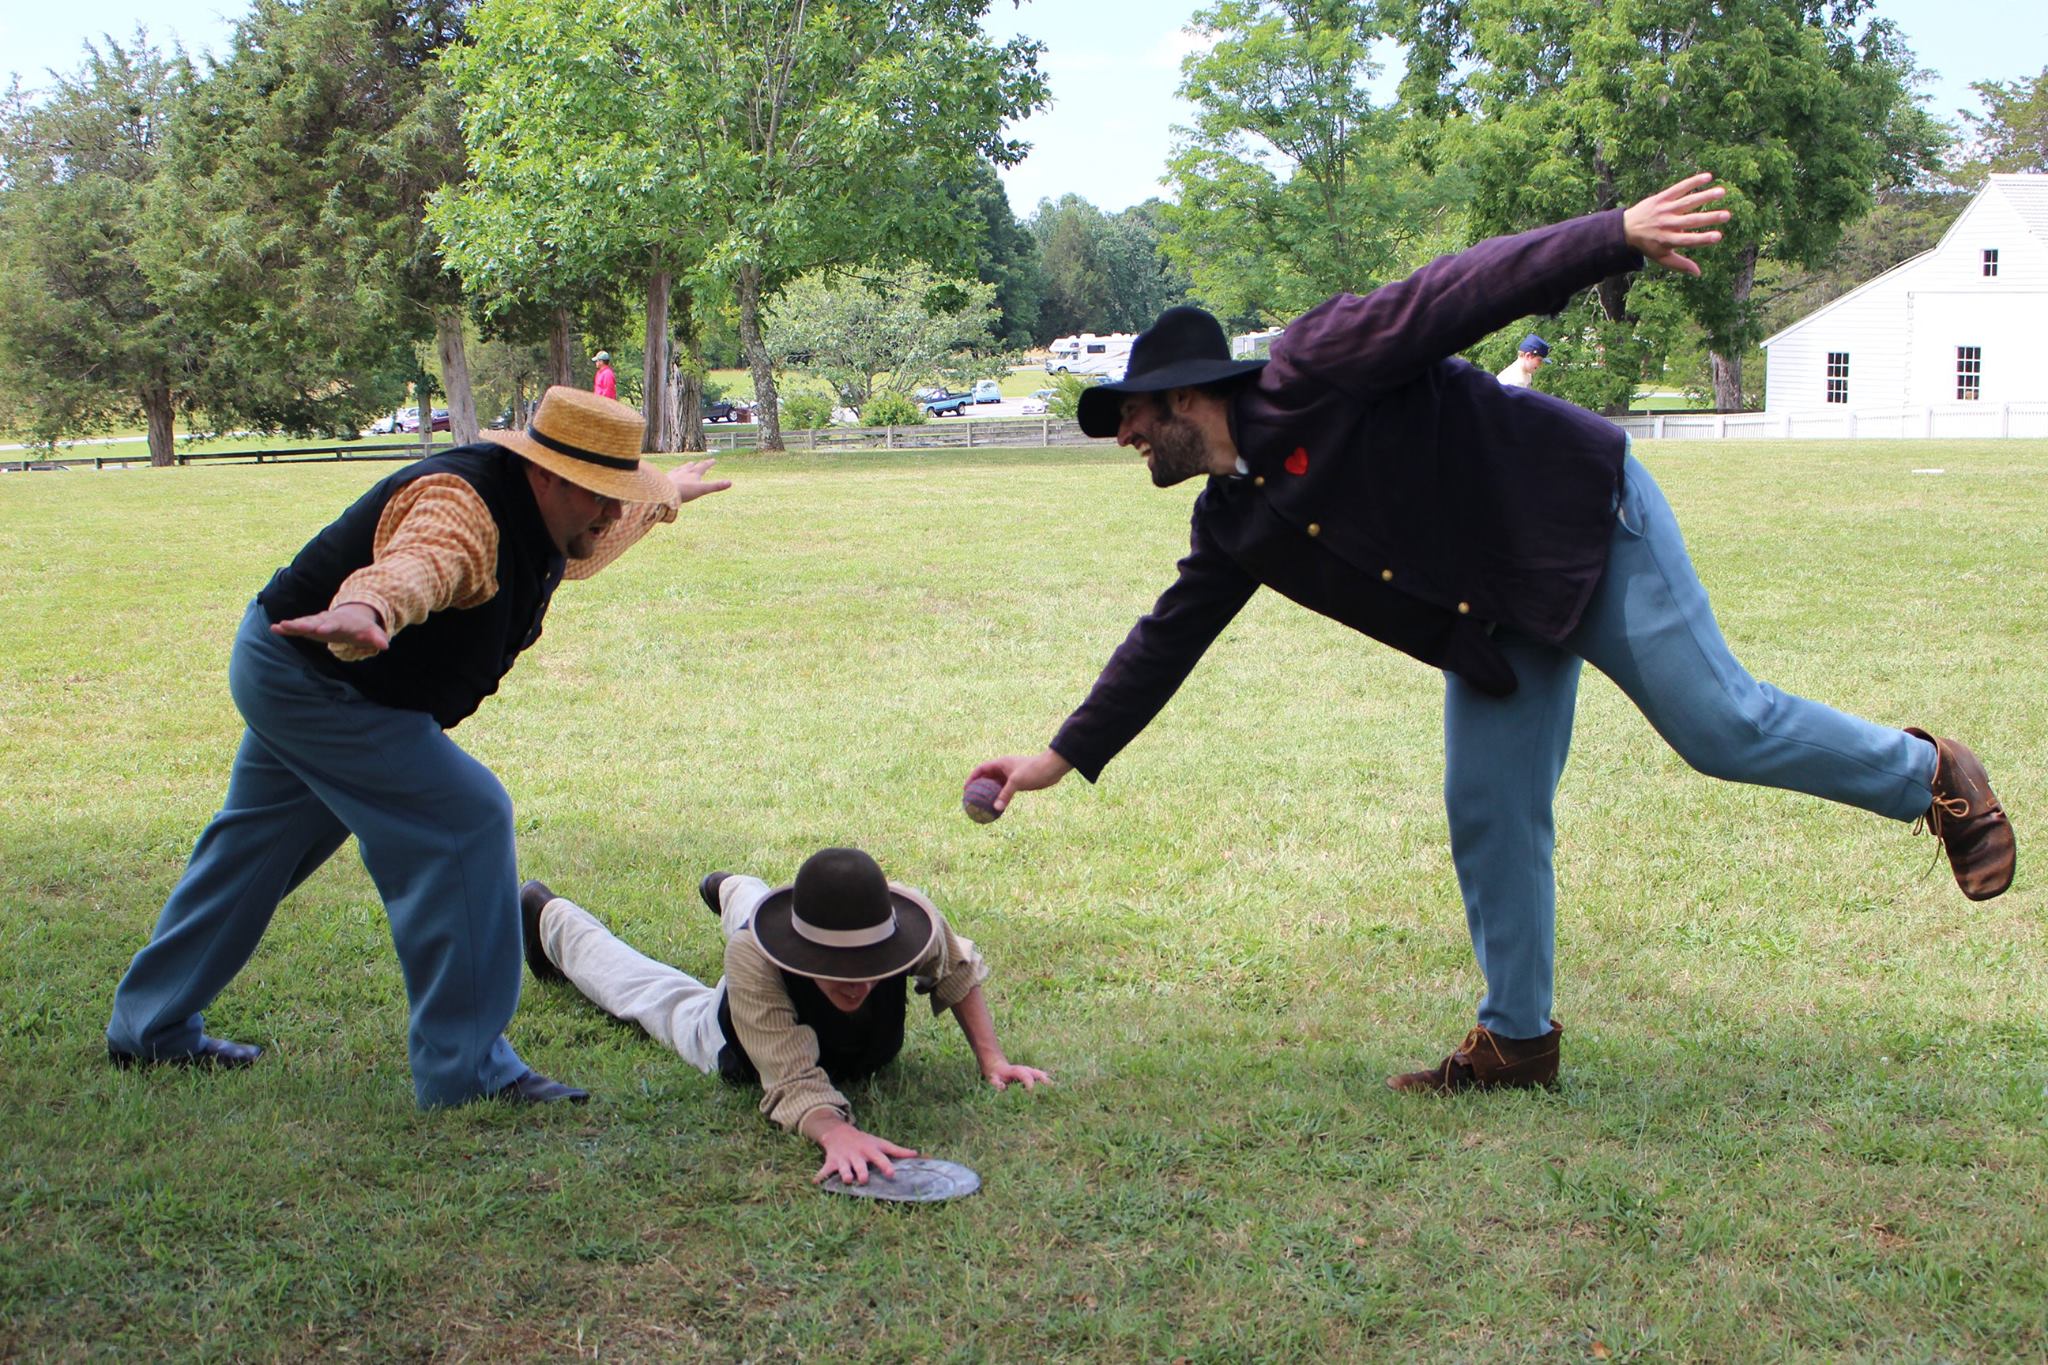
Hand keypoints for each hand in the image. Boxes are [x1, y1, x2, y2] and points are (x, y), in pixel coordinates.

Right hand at [270, 602, 388, 654]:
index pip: (335, 624)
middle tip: (294, 626)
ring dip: (293, 625)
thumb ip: (376, 638)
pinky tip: (274, 629)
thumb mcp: (370, 633)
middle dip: (305, 624)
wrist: (351, 617)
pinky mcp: (309, 627)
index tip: (320, 629)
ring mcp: (316, 622)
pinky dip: (287, 628)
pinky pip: (297, 627)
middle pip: (315, 622)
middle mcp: (326, 620)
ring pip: (303, 623)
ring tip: (280, 626)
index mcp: (342, 622)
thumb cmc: (361, 628)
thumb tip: (385, 645)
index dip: (328, 626)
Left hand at [669, 458, 730, 504]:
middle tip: (697, 463)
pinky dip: (673, 474)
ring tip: (685, 466)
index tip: (713, 460)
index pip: (703, 466)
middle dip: (695, 465)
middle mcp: (684, 472)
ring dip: (684, 467)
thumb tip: (731, 482)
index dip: (709, 463)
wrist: (664, 491)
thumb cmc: (684, 491)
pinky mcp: (665, 479)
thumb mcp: (702, 489)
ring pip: (680, 469)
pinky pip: (670, 475)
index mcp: (694, 473)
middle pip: (691, 466)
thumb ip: (716, 486)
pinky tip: (670, 475)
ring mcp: (673, 475)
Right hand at [810, 1120, 917, 1185]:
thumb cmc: (864, 1141)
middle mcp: (857, 1155)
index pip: (880, 1158)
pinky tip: (815, 1183)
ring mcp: (844, 1159)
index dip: (886, 1166)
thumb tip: (916, 1154)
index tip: (891, 1174)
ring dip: (844, 1174)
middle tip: (863, 1179)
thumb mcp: (880, 1143)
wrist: (840, 1132)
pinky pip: (824, 1170)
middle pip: (860, 1166)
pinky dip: (819, 1176)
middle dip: (861, 1172)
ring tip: (846, 1180)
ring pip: (843, 1168)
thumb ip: (897, 1151)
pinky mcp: (832, 1162)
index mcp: (870, 1151)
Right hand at [966, 749, 1073, 815]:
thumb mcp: (1017, 781)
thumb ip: (1005, 794)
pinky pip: (1005, 791)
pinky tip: (998, 808)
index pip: (981, 769)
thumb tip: (996, 808)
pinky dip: (1000, 798)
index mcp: (1001, 763)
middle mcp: (1004, 769)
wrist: (1052, 768)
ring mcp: (1011, 776)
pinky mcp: (1018, 783)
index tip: (965, 789)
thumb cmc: (1034, 770)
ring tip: (982, 805)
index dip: (971, 778)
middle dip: (978, 787)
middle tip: (971, 799)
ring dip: (989, 794)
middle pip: (987, 778)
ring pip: (996, 786)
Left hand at [983, 1059, 1050, 1091]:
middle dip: (1045, 1082)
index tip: (1031, 1094)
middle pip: (1039, 1074)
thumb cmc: (996, 1075)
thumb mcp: (993, 1079)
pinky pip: (1042, 1080)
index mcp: (1017, 1071)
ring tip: (1056, 1094)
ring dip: (1048, 1085)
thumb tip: (1003, 1087)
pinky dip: (1047, 1086)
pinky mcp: (1033, 1077)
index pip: (1026, 1076)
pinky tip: (1053, 1096)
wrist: (998, 1066)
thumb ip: (997, 1083)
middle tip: (1050, 1092)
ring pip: (1042, 1076)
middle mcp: (1027, 1070)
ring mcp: (1031, 1073)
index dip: (1029, 1084)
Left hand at [1622, 173, 1731, 275]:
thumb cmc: (1648, 245)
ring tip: (1722, 192)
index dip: (1703, 239)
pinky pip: (1679, 188)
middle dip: (1709, 218)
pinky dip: (1693, 182)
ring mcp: (1665, 209)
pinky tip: (1708, 176)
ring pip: (1687, 202)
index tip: (1718, 236)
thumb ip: (1680, 264)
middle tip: (1727, 215)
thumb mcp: (1661, 257)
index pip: (1688, 240)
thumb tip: (1699, 273)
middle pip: (1691, 221)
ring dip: (1705, 196)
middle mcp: (1667, 224)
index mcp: (1668, 240)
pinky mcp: (1662, 197)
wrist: (1625, 228)